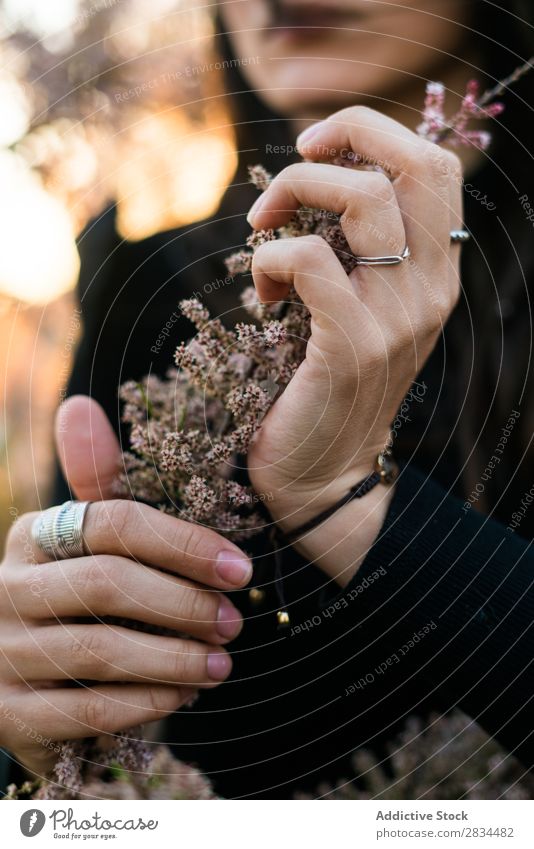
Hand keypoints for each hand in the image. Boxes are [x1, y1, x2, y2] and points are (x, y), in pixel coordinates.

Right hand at [0, 396, 251, 775]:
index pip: (114, 524)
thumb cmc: (84, 597)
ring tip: (221, 663)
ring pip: (99, 650)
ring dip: (173, 658)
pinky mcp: (10, 712)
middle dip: (184, 603)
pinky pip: (85, 709)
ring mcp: (2, 654)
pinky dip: (145, 703)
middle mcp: (8, 588)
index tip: (240, 568)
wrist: (36, 680)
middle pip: (108, 584)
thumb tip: (78, 404)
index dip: (185, 545)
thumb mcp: (92, 541)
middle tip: (232, 622)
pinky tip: (183, 696)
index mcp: (34, 535)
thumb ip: (99, 481)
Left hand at [246, 107, 462, 582]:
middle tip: (294, 165)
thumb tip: (315, 184)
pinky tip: (261, 294)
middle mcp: (430, 290)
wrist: (323, 474)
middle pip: (414, 164)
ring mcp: (397, 319)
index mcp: (435, 274)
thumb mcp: (360, 310)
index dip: (374, 134)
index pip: (435, 167)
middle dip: (346, 136)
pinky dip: (269, 261)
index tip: (317, 149)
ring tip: (263, 232)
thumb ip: (359, 253)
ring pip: (363, 199)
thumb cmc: (327, 384)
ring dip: (296, 194)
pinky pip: (308, 262)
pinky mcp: (353, 346)